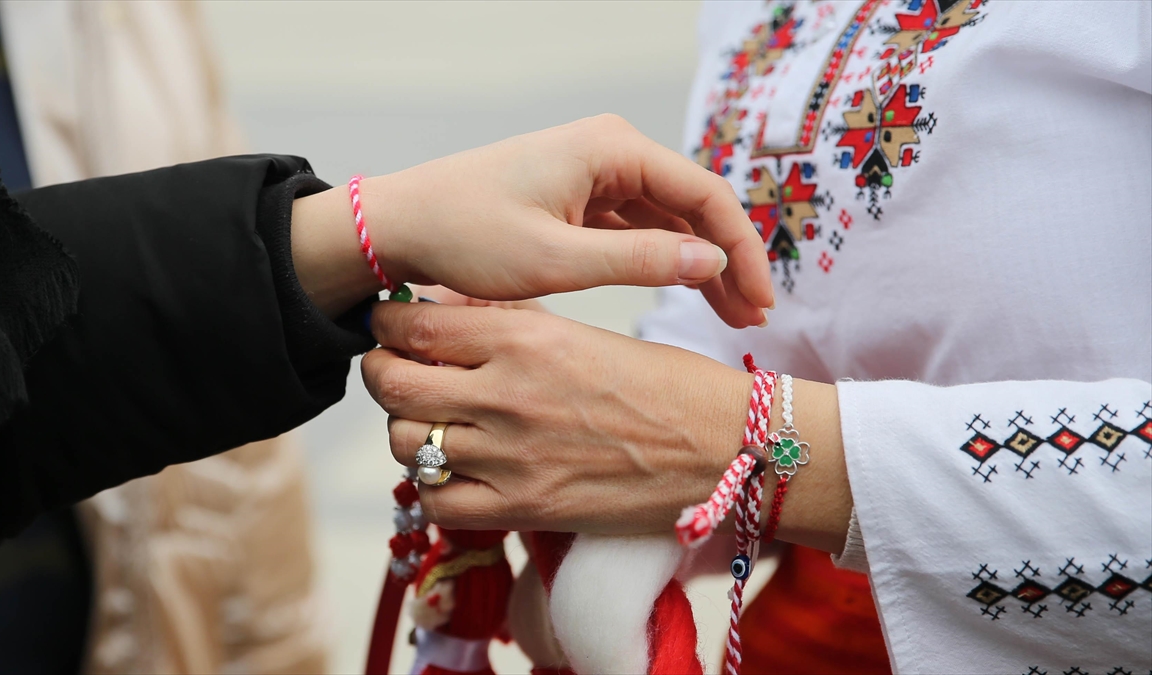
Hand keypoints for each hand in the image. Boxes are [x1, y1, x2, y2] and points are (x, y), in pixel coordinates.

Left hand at [292, 115, 771, 326]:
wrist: (400, 225)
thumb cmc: (464, 234)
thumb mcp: (556, 258)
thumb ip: (639, 260)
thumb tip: (712, 263)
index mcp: (611, 150)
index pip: (705, 194)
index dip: (742, 250)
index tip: (760, 301)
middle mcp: (611, 152)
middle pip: (694, 206)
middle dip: (727, 260)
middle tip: (752, 318)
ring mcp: (596, 174)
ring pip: (670, 220)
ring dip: (699, 265)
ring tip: (730, 317)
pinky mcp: (580, 199)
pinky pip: (639, 228)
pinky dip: (665, 262)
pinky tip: (684, 296)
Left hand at [361, 300, 753, 533]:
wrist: (724, 450)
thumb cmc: (667, 385)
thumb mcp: (586, 334)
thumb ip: (517, 329)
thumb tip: (457, 320)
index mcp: (528, 337)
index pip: (415, 326)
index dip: (387, 325)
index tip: (391, 327)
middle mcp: (509, 394)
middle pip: (393, 383)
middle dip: (383, 373)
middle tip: (394, 371)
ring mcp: (511, 456)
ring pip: (407, 442)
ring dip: (408, 429)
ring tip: (430, 421)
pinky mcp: (524, 509)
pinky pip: (437, 501)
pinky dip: (435, 486)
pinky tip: (456, 471)